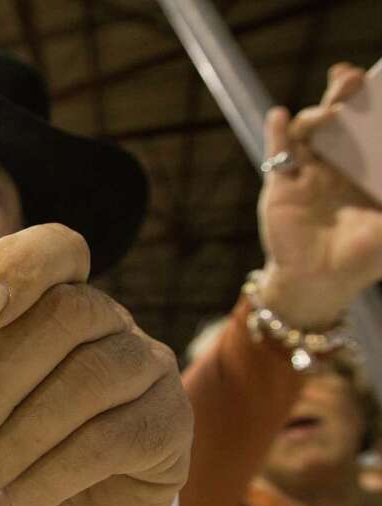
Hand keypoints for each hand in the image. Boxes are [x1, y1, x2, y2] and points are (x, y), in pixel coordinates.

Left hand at [0, 224, 191, 505]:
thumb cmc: (13, 431)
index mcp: (60, 296)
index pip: (57, 250)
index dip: (16, 267)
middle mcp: (112, 321)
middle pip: (66, 316)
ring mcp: (150, 367)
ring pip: (87, 381)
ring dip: (18, 438)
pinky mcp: (171, 424)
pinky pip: (110, 441)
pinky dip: (48, 476)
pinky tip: (9, 501)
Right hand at [257, 63, 381, 329]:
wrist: (319, 284)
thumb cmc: (362, 258)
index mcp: (367, 171)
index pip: (372, 127)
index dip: (374, 102)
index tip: (379, 81)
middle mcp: (337, 166)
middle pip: (339, 119)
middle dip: (344, 93)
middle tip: (350, 78)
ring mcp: (307, 174)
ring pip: (308, 130)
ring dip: (316, 115)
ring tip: (329, 116)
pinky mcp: (281, 186)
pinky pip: (277, 152)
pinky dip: (277, 132)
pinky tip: (280, 116)